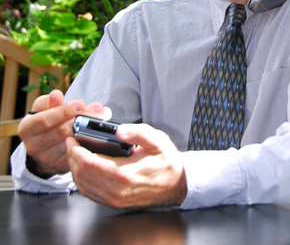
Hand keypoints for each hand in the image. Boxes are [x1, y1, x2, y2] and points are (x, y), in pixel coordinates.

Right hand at [18, 89, 110, 176]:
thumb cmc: (45, 122)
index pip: (45, 120)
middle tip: (98, 109)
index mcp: (27, 128)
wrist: (44, 147)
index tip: (80, 103)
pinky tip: (97, 131)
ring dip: (89, 129)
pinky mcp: (60, 166)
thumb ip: (50, 101)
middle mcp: (34, 146)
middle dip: (81, 118)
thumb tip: (56, 94)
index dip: (64, 111)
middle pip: (61, 131)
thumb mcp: (43, 109)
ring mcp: (47, 159)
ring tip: (102, 117)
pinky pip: (77, 152)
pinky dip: (89, 140)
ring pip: (71, 142)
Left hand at [66, 123, 187, 207]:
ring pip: (83, 186)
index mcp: (125, 174)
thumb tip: (120, 130)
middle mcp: (117, 190)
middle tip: (70, 142)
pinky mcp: (114, 202)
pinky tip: (82, 168)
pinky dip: (81, 180)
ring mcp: (115, 199)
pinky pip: (90, 193)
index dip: (76, 150)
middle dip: (71, 157)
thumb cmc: (167, 162)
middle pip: (82, 175)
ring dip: (74, 169)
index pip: (90, 164)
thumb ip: (139, 133)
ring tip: (74, 153)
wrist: (177, 185)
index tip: (71, 138)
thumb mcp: (158, 140)